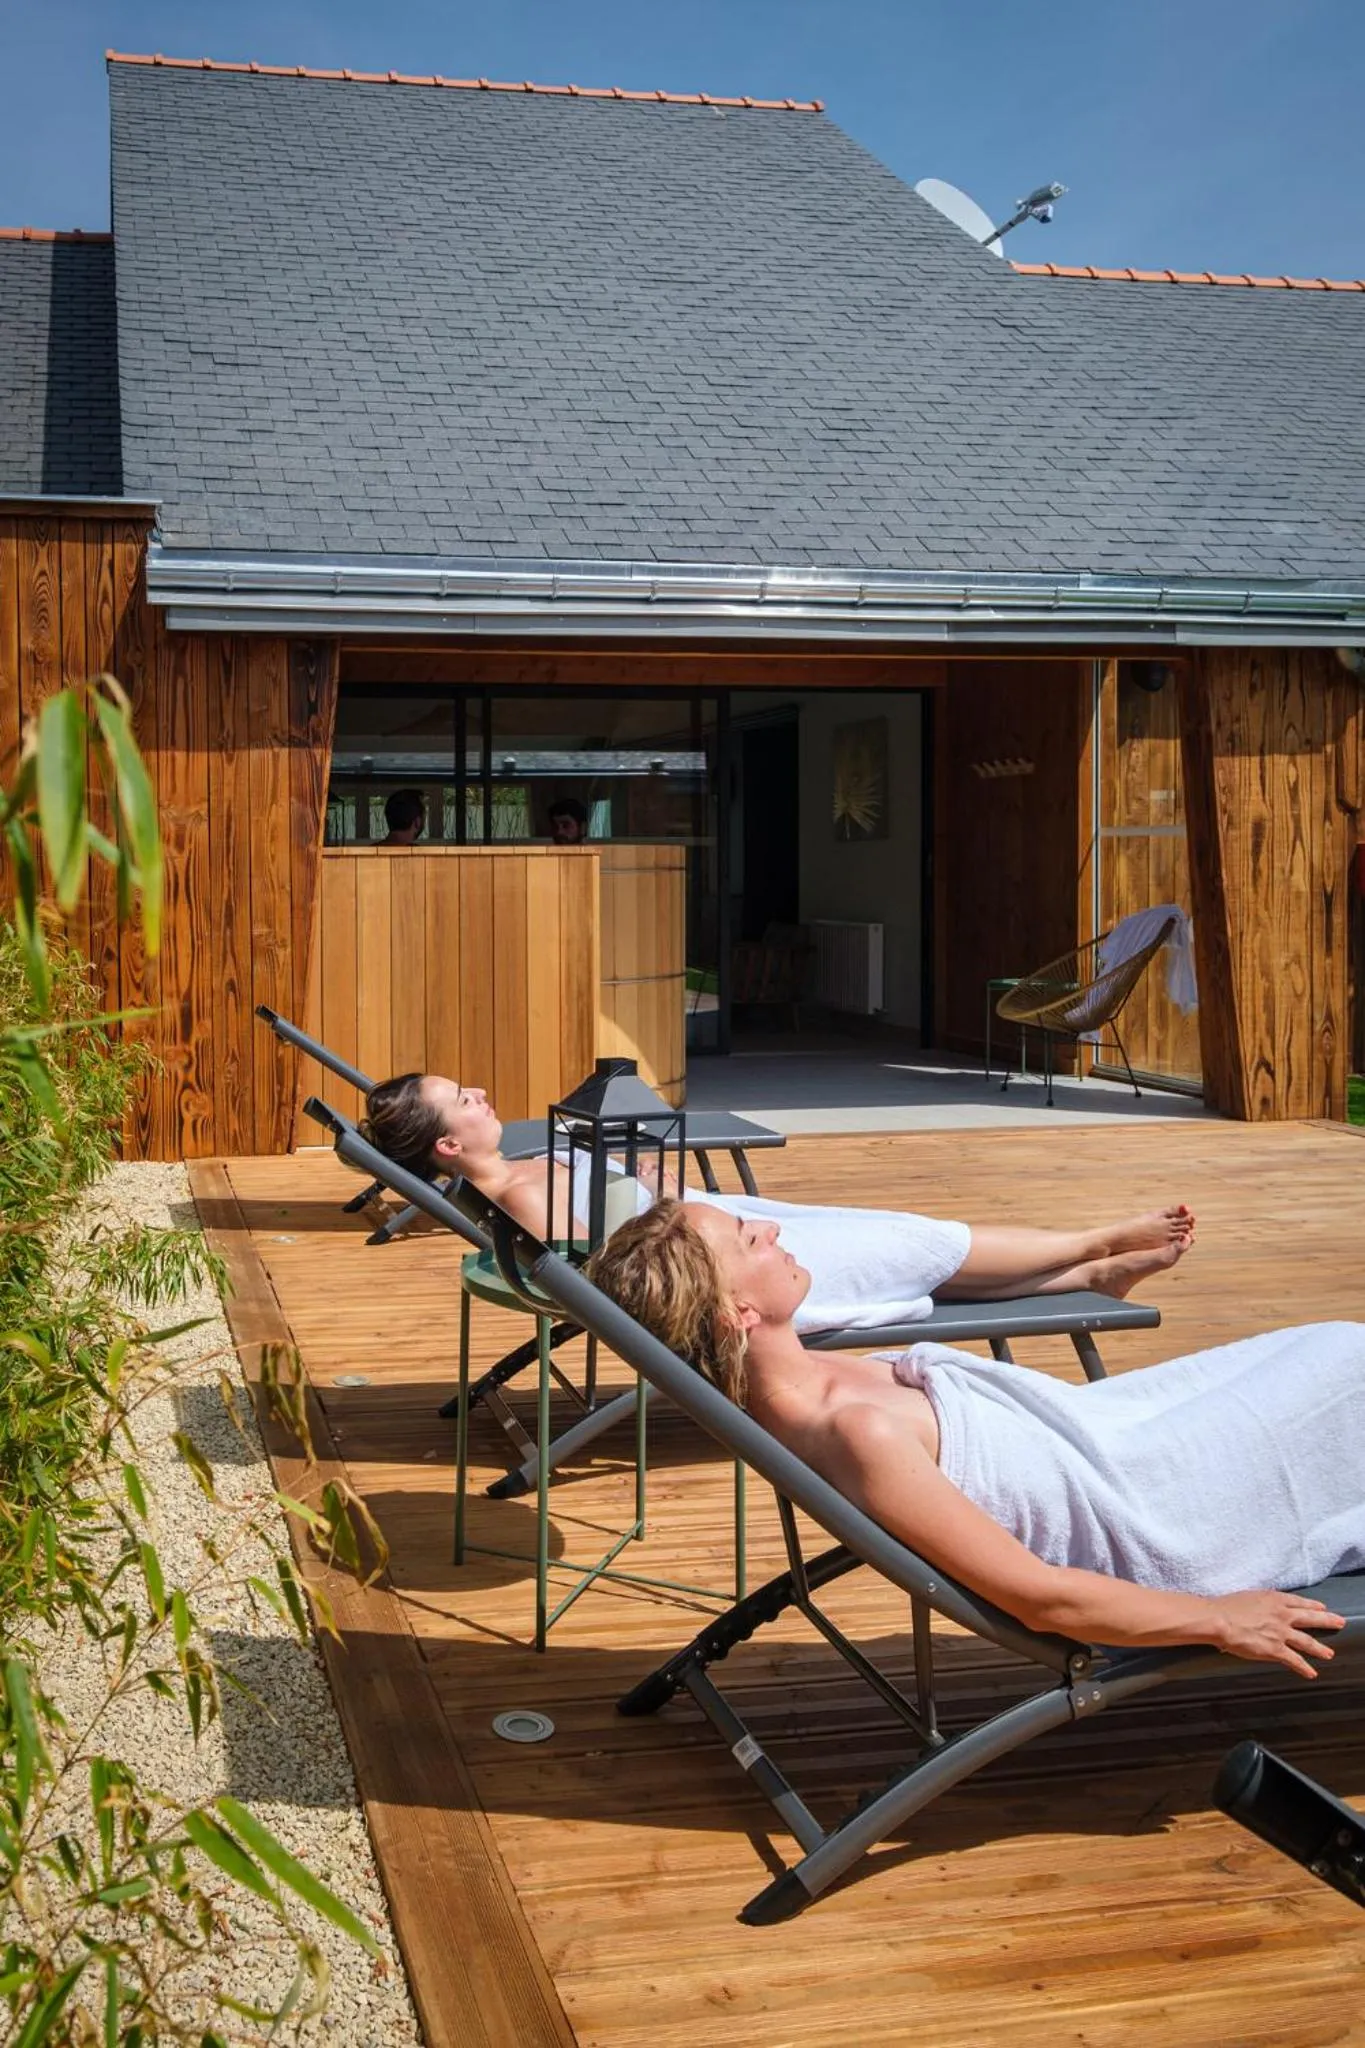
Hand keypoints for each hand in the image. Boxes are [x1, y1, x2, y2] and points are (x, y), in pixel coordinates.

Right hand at [1210, 1591, 1345, 1677]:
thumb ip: (1262, 1600)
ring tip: (1329, 1654)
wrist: (1219, 1620)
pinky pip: (1294, 1660)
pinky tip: (1312, 1673)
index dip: (1312, 1605)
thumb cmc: (1227, 1607)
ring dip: (1320, 1648)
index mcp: (1274, 1599)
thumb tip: (1267, 1601)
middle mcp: (1282, 1615)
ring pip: (1307, 1641)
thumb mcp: (1249, 1596)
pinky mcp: (1275, 1649)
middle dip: (1327, 1621)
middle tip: (1340, 1622)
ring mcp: (1281, 1632)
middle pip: (1310, 1618)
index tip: (1321, 1607)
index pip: (1299, 1602)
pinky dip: (1304, 1667)